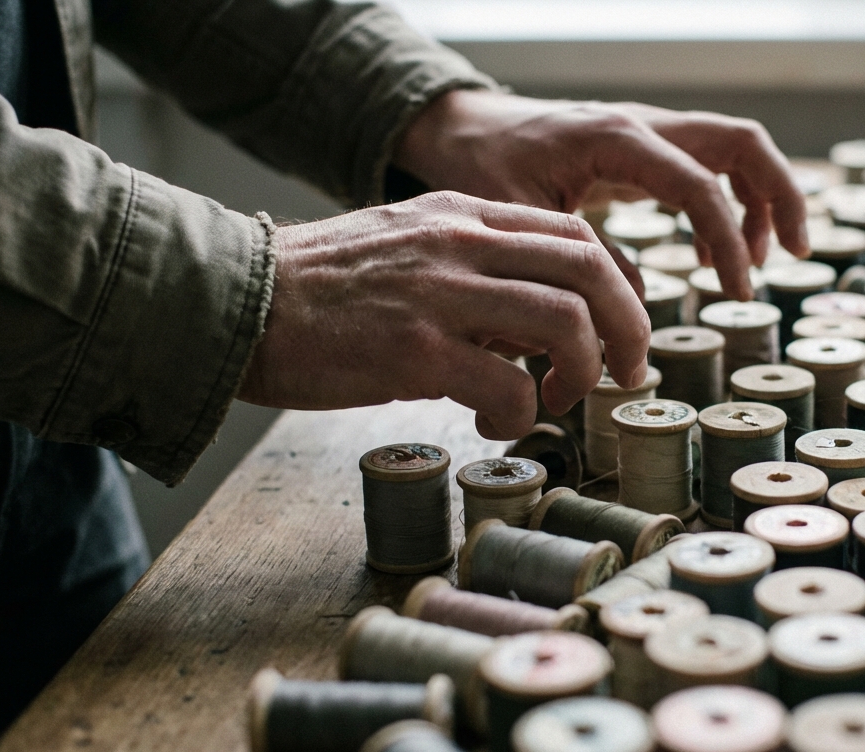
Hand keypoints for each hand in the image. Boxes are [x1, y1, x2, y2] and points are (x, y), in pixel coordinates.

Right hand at [238, 192, 648, 439]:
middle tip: (624, 373)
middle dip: (628, 328)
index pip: (576, 235)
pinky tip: (495, 424)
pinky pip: (509, 385)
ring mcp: (441, 293)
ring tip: (556, 402)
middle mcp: (461, 242)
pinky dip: (521, 415)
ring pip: (565, 321)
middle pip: (592, 269)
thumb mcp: (405, 247)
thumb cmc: (317, 290)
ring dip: (581, 372)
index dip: (616, 287)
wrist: (236, 302)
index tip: (617, 332)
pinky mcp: (415, 348)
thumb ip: (471, 268)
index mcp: (463, 214)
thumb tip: (530, 325)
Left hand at [395, 90, 809, 299]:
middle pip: (741, 142)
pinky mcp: (644, 149)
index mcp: (616, 139)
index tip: (736, 292)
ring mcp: (648, 132)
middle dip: (780, 195)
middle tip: (797, 253)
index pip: (700, 185)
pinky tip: (712, 256)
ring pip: (733, 149)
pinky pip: (706, 166)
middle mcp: (643, 126)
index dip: (729, 241)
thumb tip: (638, 299)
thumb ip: (582, 258)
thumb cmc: (482, 168)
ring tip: (759, 261)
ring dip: (761, 199)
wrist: (464, 130)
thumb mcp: (520, 222)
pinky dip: (727, 204)